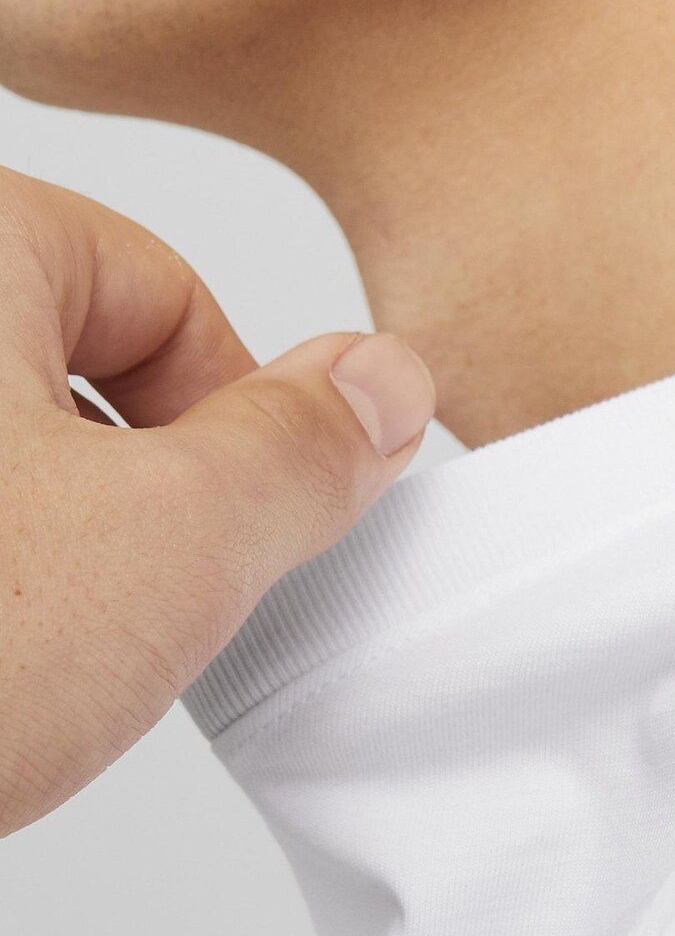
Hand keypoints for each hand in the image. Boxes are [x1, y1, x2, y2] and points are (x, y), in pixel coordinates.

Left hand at [0, 164, 436, 837]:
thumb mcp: (176, 546)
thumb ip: (302, 450)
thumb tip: (377, 381)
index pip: (159, 285)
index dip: (241, 418)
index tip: (244, 529)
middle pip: (66, 360)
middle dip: (137, 489)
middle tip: (132, 605)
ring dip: (51, 548)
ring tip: (29, 651)